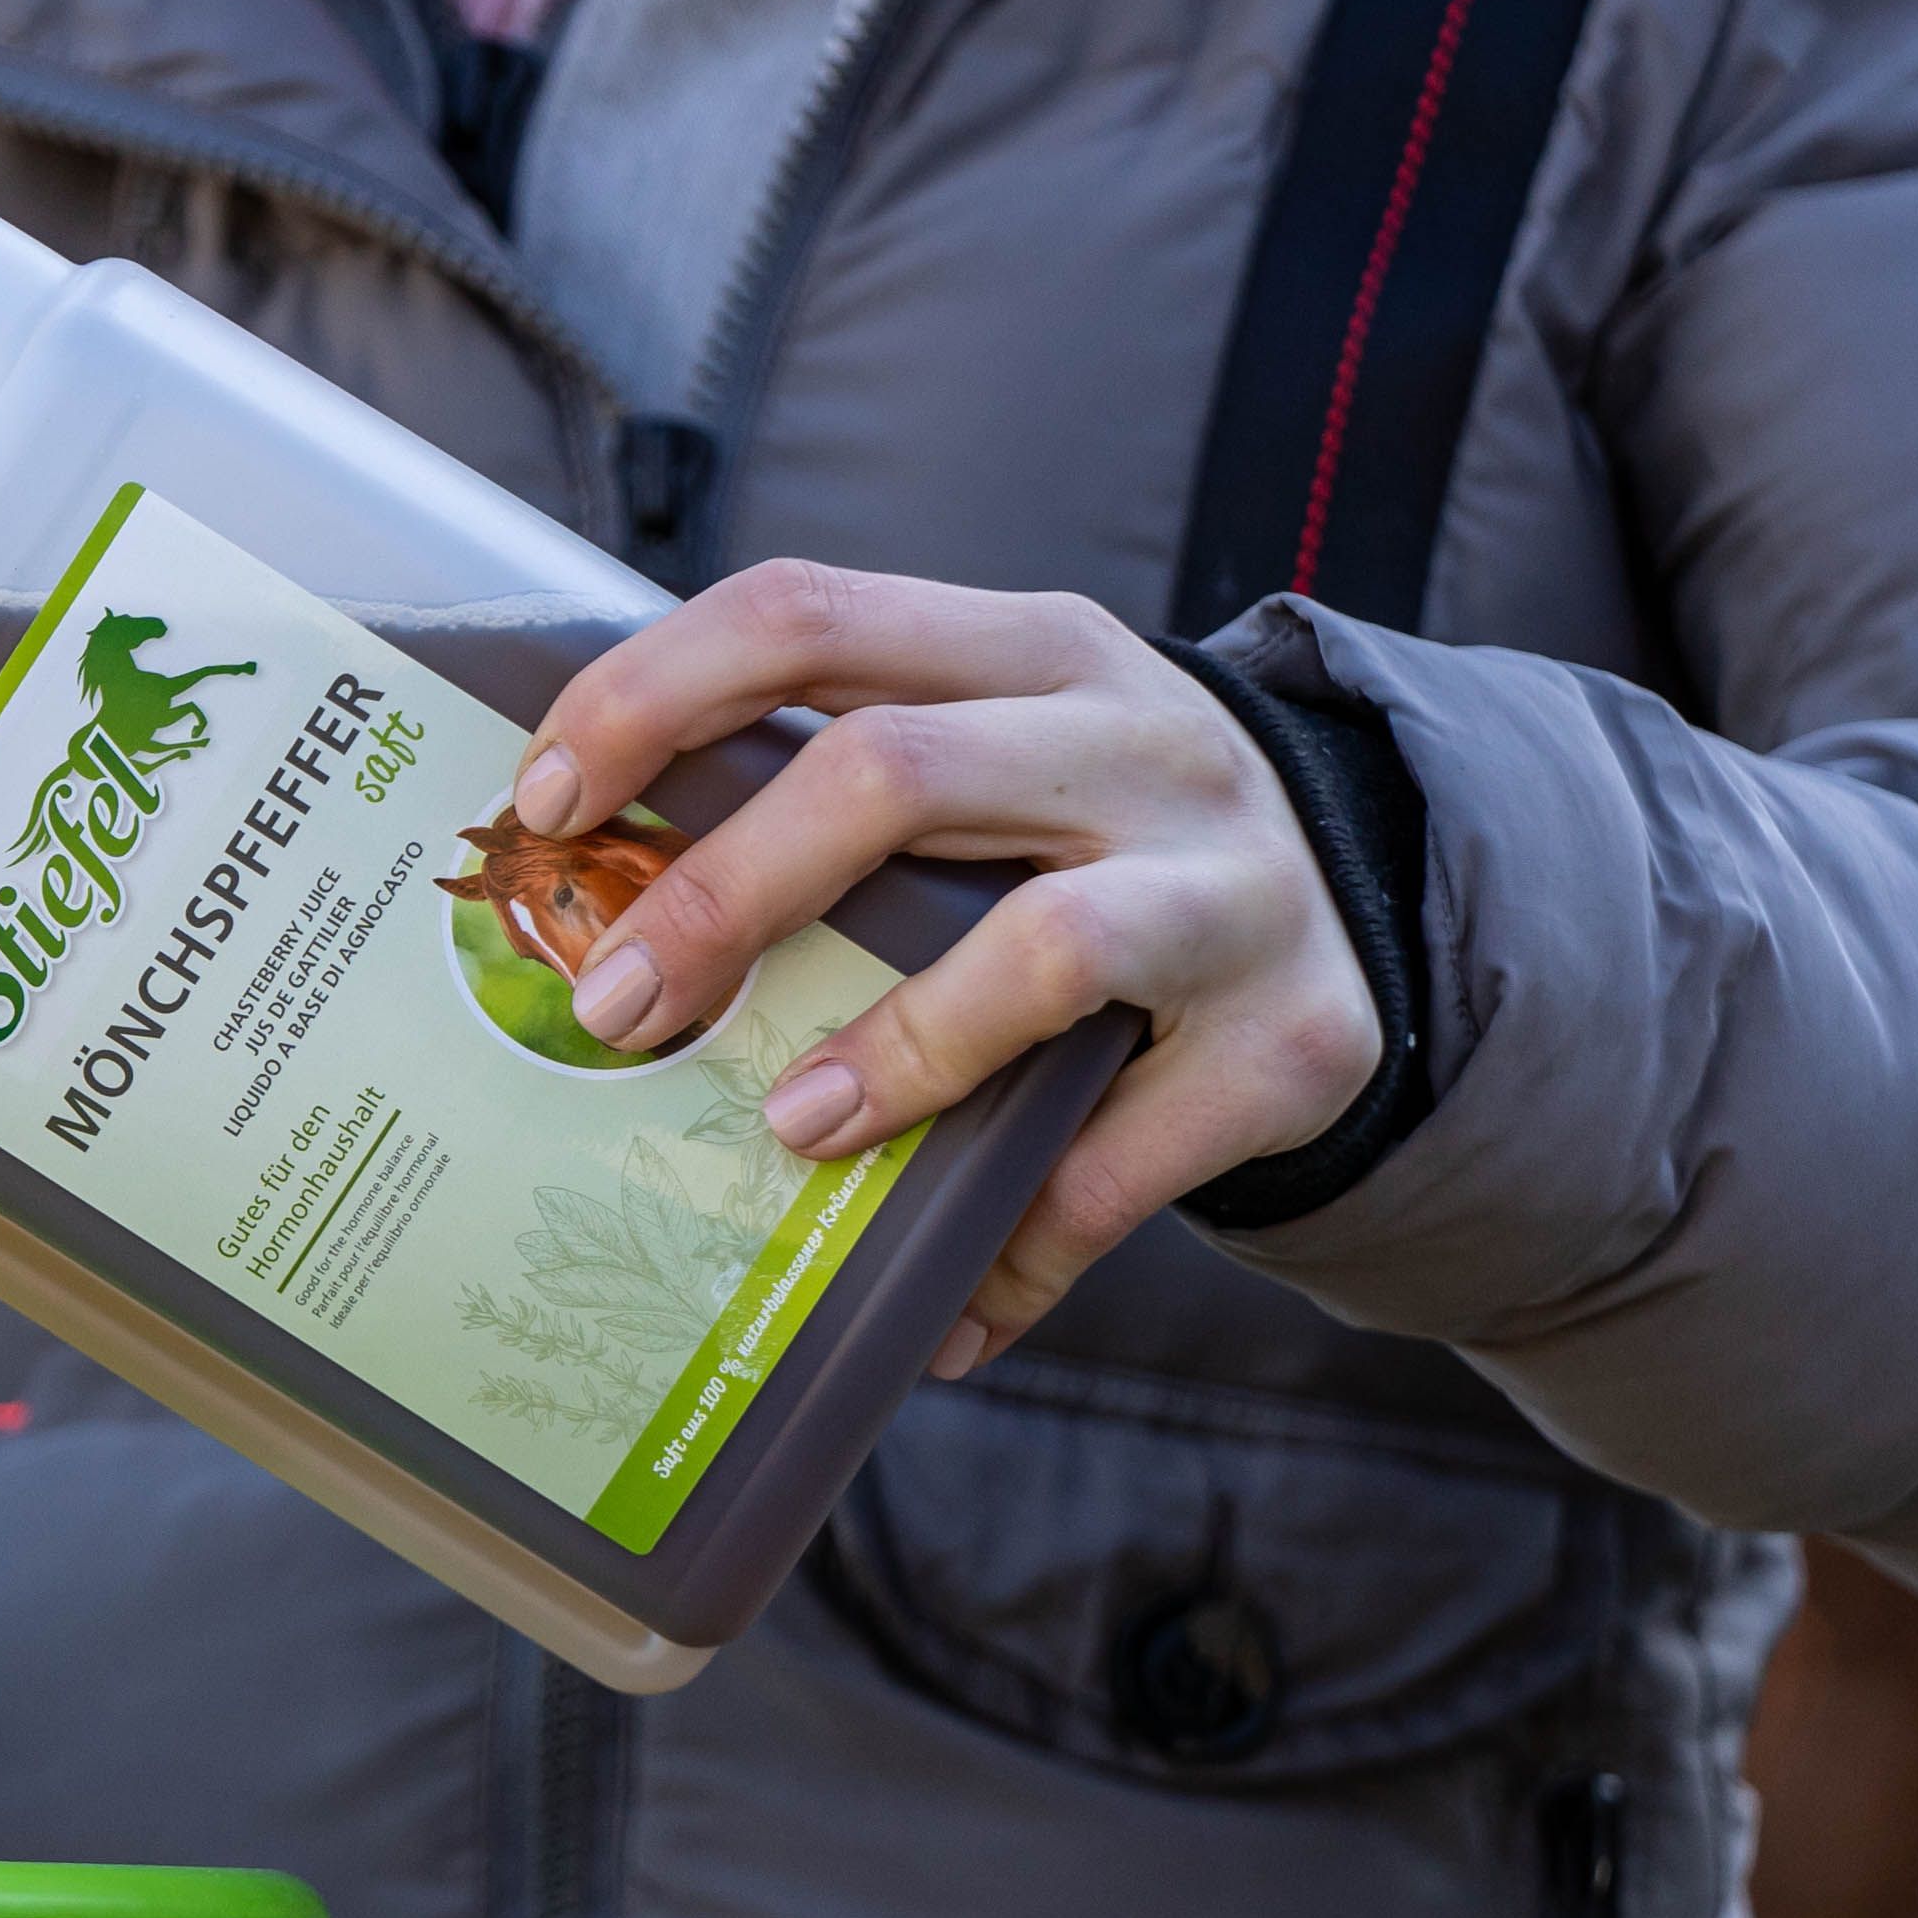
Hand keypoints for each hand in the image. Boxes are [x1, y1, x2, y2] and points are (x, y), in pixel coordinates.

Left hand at [519, 560, 1380, 1370]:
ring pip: (1043, 948)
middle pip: (895, 768)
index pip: (808, 613)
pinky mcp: (1297, 1040)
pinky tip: (944, 1305)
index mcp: (1031, 649)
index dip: (653, 696)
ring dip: (891, 1056)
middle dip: (728, 891)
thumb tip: (605, 931)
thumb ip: (840, 796)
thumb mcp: (998, 764)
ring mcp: (1234, 886)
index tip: (547, 805)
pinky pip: (1126, 1158)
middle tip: (616, 1006)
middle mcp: (1139, 739)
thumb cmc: (1102, 846)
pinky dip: (1018, 1243)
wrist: (1370, 911)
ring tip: (793, 1131)